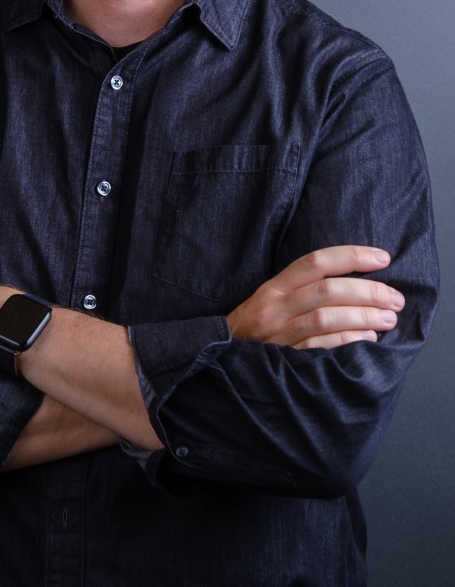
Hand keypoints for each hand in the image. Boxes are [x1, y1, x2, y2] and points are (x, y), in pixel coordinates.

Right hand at [227, 245, 404, 348]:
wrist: (222, 358)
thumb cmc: (258, 327)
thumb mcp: (272, 299)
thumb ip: (304, 288)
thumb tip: (357, 281)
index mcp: (274, 287)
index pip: (316, 261)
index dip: (352, 256)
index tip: (383, 258)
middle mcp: (274, 307)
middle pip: (327, 291)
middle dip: (368, 292)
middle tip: (395, 298)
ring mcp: (278, 334)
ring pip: (325, 318)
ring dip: (363, 317)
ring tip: (388, 318)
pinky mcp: (284, 360)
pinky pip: (321, 348)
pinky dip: (348, 341)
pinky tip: (368, 339)